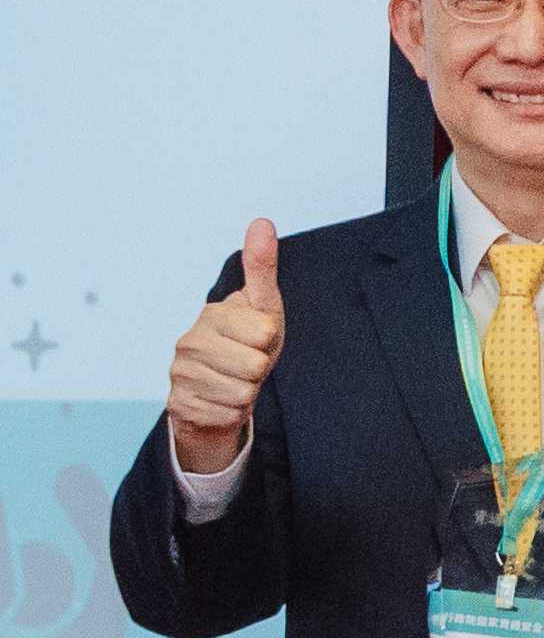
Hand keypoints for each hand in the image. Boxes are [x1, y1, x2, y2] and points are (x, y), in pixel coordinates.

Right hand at [165, 218, 286, 475]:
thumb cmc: (246, 343)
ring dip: (248, 393)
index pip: (266, 332)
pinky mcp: (180, 407)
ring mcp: (179, 376)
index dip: (270, 340)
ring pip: (244, 394)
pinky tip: (221, 400)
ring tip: (234, 381)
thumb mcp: (263, 306)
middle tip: (247, 364)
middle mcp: (187, 343)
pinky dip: (233, 413)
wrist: (219, 391)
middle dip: (261, 369)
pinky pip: (229, 416)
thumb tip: (262, 221)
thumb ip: (261, 266)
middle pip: (256, 365)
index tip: (256, 338)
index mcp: (210, 315)